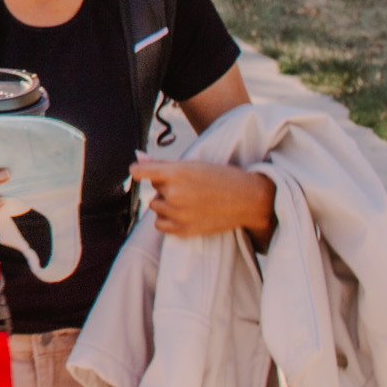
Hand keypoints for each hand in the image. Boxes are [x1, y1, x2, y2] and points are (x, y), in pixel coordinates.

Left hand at [129, 158, 276, 245]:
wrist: (248, 199)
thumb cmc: (221, 177)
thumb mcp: (193, 164)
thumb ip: (162, 162)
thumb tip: (138, 157)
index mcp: (176, 173)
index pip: (140, 172)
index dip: (139, 170)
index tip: (141, 171)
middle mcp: (174, 193)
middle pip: (153, 187)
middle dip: (164, 184)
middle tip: (187, 184)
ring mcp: (178, 213)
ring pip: (155, 205)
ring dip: (165, 201)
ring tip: (187, 198)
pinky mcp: (184, 230)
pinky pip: (160, 224)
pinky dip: (166, 219)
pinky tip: (182, 212)